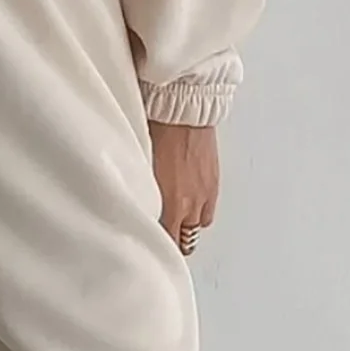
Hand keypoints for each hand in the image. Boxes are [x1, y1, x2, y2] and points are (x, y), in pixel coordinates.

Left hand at [148, 121, 219, 250]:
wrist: (183, 107)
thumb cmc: (157, 127)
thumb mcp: (141, 165)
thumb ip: (142, 191)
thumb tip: (135, 204)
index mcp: (166, 201)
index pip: (163, 239)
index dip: (154, 242)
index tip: (145, 242)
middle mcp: (187, 203)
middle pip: (181, 239)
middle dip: (171, 238)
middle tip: (159, 234)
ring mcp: (203, 195)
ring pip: (196, 226)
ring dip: (186, 224)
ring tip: (174, 219)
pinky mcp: (214, 184)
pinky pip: (207, 212)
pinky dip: (199, 211)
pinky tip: (189, 204)